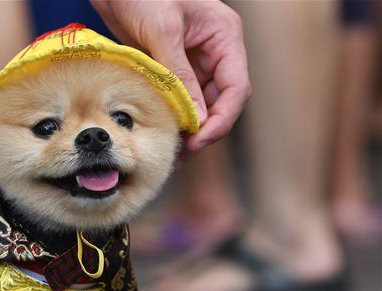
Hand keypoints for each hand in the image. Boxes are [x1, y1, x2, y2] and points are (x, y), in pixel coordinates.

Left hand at [91, 0, 250, 151]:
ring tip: (169, 152)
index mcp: (224, 37)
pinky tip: (159, 134)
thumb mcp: (161, 30)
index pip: (236, 88)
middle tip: (179, 154)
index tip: (198, 140)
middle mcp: (214, 51)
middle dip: (203, 130)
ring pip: (200, 105)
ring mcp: (193, 61)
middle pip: (221, 102)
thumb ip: (179, 73)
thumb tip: (196, 118)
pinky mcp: (170, 69)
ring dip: (187, 129)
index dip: (221, 120)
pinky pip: (178, 99)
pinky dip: (171, 118)